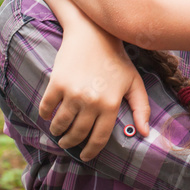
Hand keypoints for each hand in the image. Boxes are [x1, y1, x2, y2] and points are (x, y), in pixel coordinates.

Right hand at [38, 14, 150, 160]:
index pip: (99, 137)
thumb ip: (141, 108)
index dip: (91, 150)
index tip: (86, 156)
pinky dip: (45, 115)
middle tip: (68, 143)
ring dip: (58, 132)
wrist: (93, 33)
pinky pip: (46, 108)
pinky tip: (49, 116)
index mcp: (111, 103)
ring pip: (60, 124)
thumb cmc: (117, 59)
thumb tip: (145, 133)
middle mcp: (91, 101)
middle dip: (71, 143)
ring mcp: (72, 93)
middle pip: (77, 134)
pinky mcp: (56, 84)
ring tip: (59, 132)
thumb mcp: (134, 82)